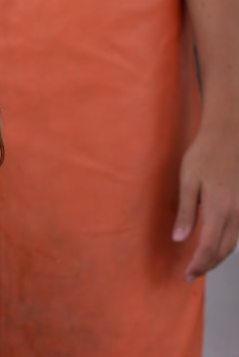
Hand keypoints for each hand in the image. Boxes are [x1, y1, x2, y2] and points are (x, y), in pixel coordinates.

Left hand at [173, 125, 238, 279]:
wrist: (229, 136)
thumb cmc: (203, 155)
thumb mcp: (188, 181)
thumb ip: (186, 212)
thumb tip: (178, 239)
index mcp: (219, 209)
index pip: (208, 248)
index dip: (198, 265)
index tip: (186, 275)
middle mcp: (237, 214)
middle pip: (223, 250)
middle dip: (207, 265)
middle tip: (191, 274)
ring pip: (234, 243)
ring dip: (218, 256)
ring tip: (201, 263)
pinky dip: (227, 244)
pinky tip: (215, 244)